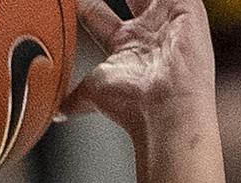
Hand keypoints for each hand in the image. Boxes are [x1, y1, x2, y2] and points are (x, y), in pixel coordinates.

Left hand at [62, 0, 217, 139]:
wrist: (163, 108)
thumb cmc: (131, 105)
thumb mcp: (91, 93)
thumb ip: (71, 97)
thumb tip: (53, 112)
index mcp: (125, 43)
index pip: (95, 12)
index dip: (82, 3)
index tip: (62, 1)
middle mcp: (147, 28)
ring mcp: (168, 16)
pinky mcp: (187, 7)